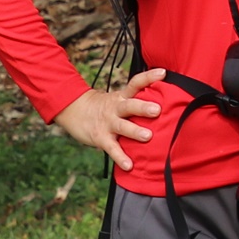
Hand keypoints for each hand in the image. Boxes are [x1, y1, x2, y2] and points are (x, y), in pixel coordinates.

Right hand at [52, 69, 166, 171]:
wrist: (74, 110)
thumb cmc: (103, 106)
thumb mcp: (118, 98)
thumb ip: (136, 101)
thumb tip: (164, 104)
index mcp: (121, 97)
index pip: (135, 83)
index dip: (148, 77)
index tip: (163, 73)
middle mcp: (115, 108)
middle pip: (129, 105)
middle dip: (143, 107)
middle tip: (157, 110)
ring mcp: (108, 123)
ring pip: (122, 126)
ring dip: (134, 131)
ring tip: (147, 136)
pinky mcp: (101, 138)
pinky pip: (112, 149)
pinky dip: (120, 157)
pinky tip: (129, 165)